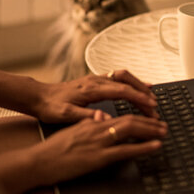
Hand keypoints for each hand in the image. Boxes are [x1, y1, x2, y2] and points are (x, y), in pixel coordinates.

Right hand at [0, 115, 166, 192]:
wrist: (38, 161)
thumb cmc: (54, 148)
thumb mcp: (73, 130)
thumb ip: (89, 123)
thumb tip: (101, 117)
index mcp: (93, 122)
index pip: (121, 114)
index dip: (138, 114)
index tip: (150, 117)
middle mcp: (98, 128)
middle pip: (130, 119)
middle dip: (149, 121)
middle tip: (163, 124)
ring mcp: (99, 142)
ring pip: (131, 130)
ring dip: (151, 130)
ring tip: (164, 131)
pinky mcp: (98, 157)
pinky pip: (126, 149)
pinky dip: (143, 146)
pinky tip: (155, 145)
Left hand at [34, 69, 157, 122]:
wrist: (38, 96)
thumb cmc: (50, 106)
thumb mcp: (65, 115)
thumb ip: (85, 116)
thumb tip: (103, 117)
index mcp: (91, 89)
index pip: (122, 90)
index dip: (138, 97)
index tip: (151, 105)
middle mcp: (96, 80)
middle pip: (127, 80)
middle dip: (143, 91)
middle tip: (154, 105)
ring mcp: (96, 79)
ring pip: (124, 76)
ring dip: (139, 85)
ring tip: (151, 96)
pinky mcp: (95, 80)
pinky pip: (118, 77)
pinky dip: (131, 83)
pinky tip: (136, 89)